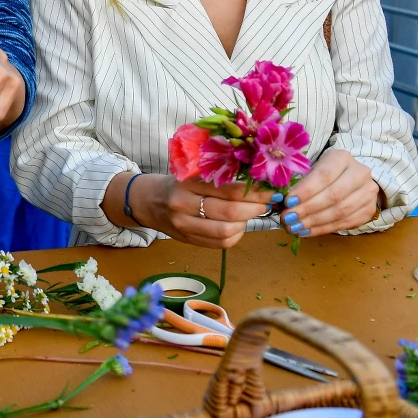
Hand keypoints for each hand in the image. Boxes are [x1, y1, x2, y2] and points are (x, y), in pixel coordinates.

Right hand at [128, 174, 274, 248]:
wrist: (145, 201)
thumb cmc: (175, 184)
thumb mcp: (191, 173)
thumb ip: (217, 179)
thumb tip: (257, 184)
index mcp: (187, 183)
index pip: (229, 190)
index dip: (255, 192)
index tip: (271, 191)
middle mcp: (183, 204)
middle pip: (230, 212)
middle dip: (255, 208)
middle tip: (267, 203)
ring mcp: (184, 225)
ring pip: (227, 231)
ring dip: (246, 223)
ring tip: (251, 213)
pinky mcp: (188, 240)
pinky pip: (221, 243)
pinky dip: (237, 235)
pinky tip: (238, 226)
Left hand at [281, 148, 380, 235]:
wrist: (352, 177)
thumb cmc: (324, 171)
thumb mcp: (313, 167)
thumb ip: (300, 181)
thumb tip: (279, 200)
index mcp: (343, 157)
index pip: (324, 176)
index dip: (306, 191)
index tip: (288, 202)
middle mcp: (360, 173)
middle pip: (333, 195)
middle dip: (308, 209)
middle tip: (288, 218)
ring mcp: (368, 192)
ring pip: (341, 211)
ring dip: (315, 222)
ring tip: (295, 227)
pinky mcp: (369, 210)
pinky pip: (345, 223)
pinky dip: (324, 229)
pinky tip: (307, 231)